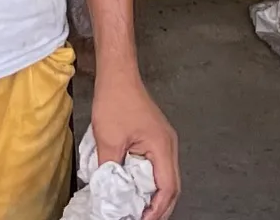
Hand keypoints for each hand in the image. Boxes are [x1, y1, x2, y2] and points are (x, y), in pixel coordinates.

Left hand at [91, 70, 179, 219]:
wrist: (117, 74)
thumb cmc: (115, 99)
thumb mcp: (108, 140)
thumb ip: (110, 170)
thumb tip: (109, 192)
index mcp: (162, 147)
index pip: (168, 188)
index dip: (157, 210)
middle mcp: (168, 145)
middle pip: (171, 186)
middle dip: (158, 207)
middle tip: (140, 218)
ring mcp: (163, 141)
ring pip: (165, 177)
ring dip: (153, 194)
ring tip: (137, 208)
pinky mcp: (155, 137)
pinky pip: (156, 165)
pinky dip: (148, 180)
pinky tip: (134, 186)